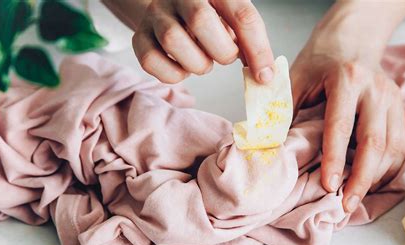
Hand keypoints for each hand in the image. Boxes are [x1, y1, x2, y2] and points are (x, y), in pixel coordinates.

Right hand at [132, 0, 273, 83]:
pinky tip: (183, 67)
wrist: (170, 8)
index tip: (265, 76)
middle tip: (224, 58)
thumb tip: (264, 75)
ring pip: (173, 41)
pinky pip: (152, 61)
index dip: (257, 49)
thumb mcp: (233, 22)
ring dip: (197, 64)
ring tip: (203, 61)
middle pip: (200, 20)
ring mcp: (156, 14)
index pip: (241, 14)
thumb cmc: (211, 19)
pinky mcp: (139, 36)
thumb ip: (250, 44)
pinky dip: (173, 74)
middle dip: (221, 52)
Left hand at [291, 31, 404, 212]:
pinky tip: (370, 181)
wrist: (351, 39)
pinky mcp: (400, 108)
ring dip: (375, 177)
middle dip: (362, 178)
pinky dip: (387, 168)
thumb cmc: (319, 62)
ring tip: (355, 199)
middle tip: (347, 205)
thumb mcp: (295, 79)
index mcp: (347, 79)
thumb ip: (284, 110)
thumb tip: (272, 148)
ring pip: (393, 147)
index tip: (329, 186)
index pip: (341, 127)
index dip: (334, 160)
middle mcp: (376, 90)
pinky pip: (401, 145)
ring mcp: (393, 99)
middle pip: (375, 142)